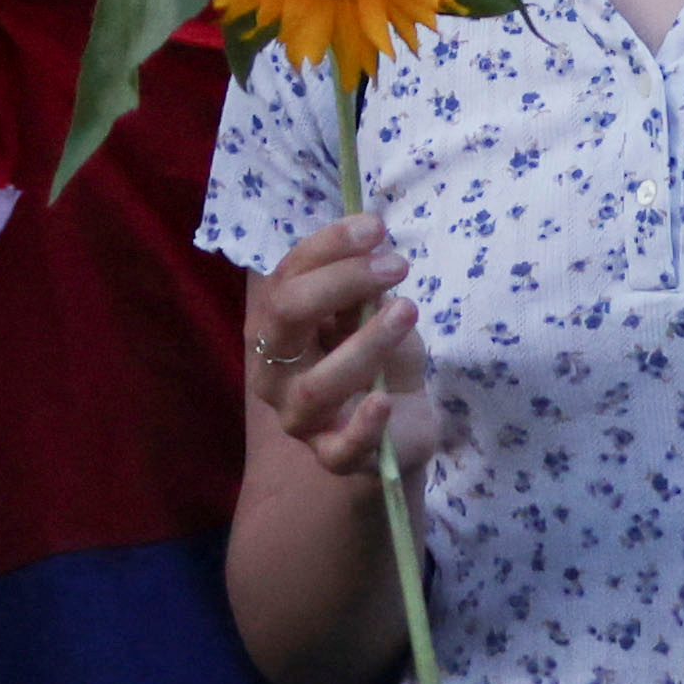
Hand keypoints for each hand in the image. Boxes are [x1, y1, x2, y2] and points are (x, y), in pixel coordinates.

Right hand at [248, 211, 427, 477]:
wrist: (403, 413)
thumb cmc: (378, 349)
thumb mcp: (370, 309)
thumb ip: (360, 285)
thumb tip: (368, 243)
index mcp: (277, 327)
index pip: (286, 278)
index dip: (328, 247)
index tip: (375, 227)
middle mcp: (275, 372)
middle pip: (286, 318)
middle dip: (342, 282)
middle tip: (396, 266)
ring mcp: (300, 419)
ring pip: (317, 385)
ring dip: (366, 342)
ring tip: (407, 310)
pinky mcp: (335, 457)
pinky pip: (340, 449)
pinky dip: (363, 425)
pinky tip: (384, 400)